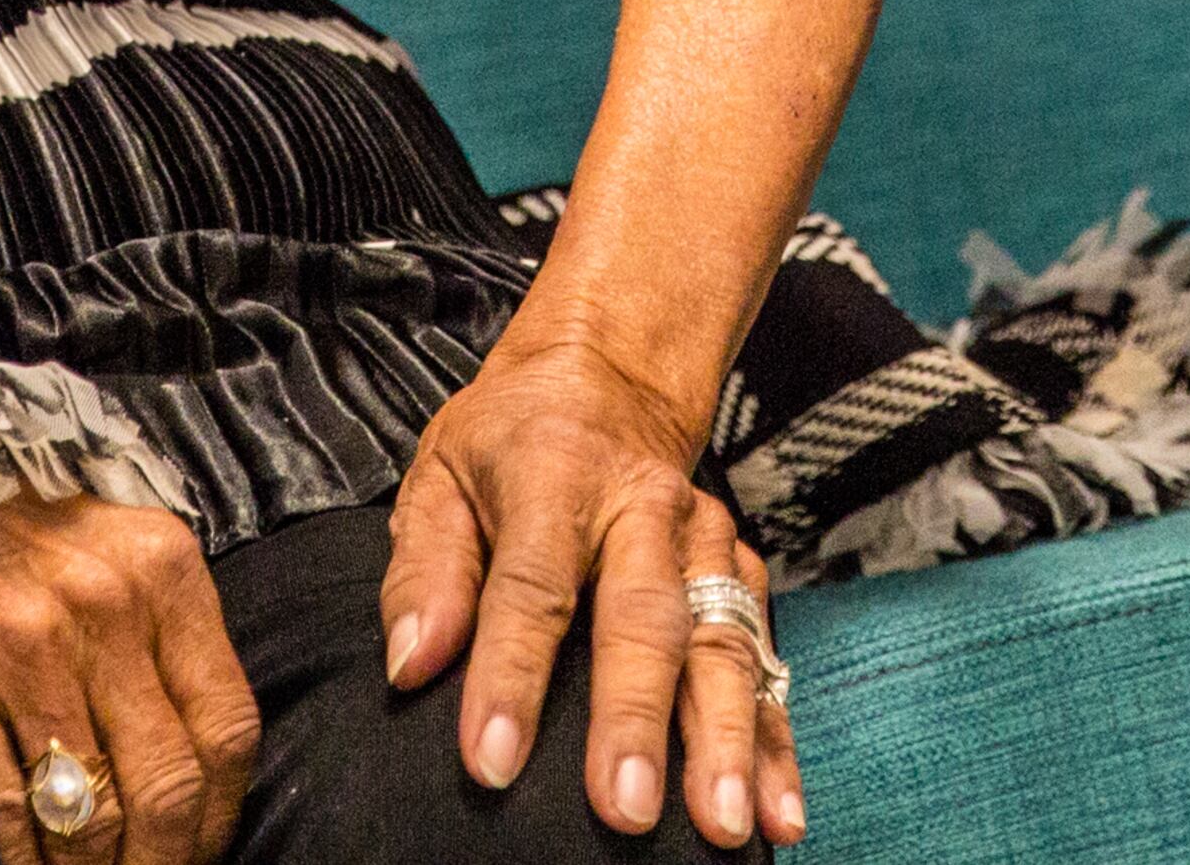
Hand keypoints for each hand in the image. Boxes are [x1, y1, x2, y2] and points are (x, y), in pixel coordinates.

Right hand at [0, 495, 260, 864]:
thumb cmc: (39, 543)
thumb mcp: (128, 561)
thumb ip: (173, 649)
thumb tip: (206, 783)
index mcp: (161, 568)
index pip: (225, 728)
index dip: (219, 815)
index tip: (200, 849)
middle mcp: (100, 601)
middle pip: (163, 786)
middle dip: (162, 861)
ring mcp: (21, 641)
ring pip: (87, 818)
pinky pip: (7, 819)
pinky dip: (24, 862)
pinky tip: (32, 862)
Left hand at [382, 323, 802, 848]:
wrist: (610, 370)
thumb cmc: (514, 438)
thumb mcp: (442, 474)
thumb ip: (424, 571)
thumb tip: (411, 662)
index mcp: (553, 476)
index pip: (530, 585)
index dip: (510, 676)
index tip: (492, 760)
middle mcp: (639, 509)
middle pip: (641, 618)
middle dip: (637, 718)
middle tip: (627, 810)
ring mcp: (699, 540)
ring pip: (719, 640)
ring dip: (725, 738)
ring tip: (721, 824)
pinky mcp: (739, 570)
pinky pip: (763, 656)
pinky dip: (775, 738)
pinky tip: (778, 810)